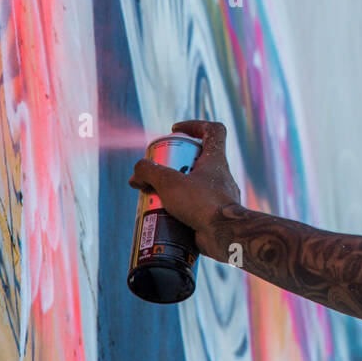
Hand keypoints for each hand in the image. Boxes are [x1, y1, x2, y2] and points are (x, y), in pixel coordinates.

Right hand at [129, 120, 243, 261]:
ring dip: (173, 189)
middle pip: (195, 161)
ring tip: (152, 197)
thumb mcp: (169, 182)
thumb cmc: (203, 203)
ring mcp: (218, 196)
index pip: (213, 130)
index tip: (175, 131)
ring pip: (193, 186)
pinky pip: (194, 208)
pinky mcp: (213, 216)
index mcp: (215, 160)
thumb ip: (149, 172)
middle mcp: (220, 176)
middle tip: (154, 174)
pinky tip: (161, 217)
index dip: (194, 125)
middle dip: (172, 164)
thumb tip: (135, 176)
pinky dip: (178, 209)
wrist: (226, 236)